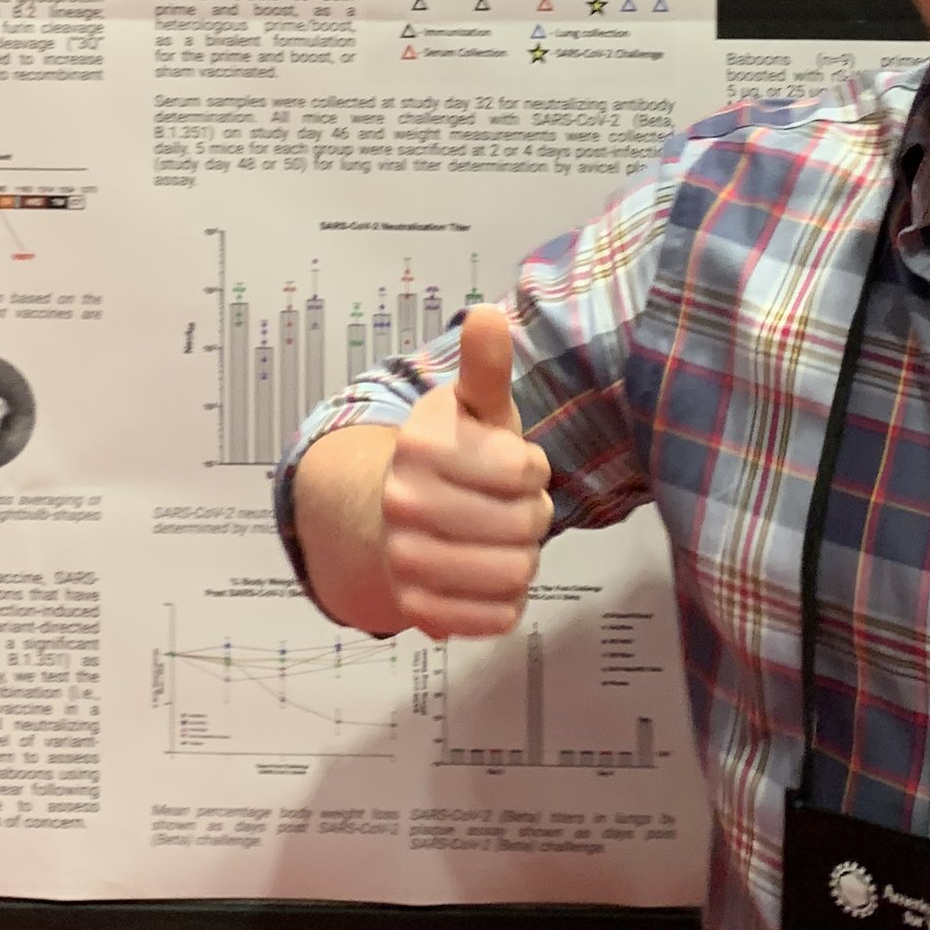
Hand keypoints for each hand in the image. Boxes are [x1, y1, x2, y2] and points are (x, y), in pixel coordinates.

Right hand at [378, 305, 551, 636]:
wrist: (397, 513)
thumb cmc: (457, 453)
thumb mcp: (474, 406)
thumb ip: (485, 366)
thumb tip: (487, 314)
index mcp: (419, 448)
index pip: (524, 472)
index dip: (532, 469)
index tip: (513, 465)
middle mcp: (402, 505)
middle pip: (524, 527)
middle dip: (530, 515)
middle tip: (508, 506)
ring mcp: (405, 561)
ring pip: (516, 573)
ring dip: (522, 557)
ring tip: (499, 538)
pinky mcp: (418, 610)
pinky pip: (499, 615)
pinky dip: (507, 598)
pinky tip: (488, 574)